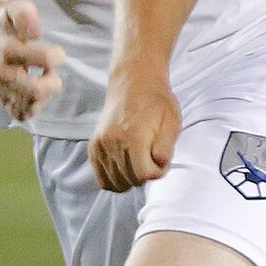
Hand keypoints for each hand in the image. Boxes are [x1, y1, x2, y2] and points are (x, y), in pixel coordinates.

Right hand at [0, 0, 63, 121]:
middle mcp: (2, 73)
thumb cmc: (2, 19)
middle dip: (52, 82)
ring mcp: (0, 88)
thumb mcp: (14, 7)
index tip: (56, 52)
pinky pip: (21, 113)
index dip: (56, 56)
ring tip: (40, 80)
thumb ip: (26, 15)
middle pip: (36, 90)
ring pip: (30, 106)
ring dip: (43, 95)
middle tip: (49, 71)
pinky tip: (35, 92)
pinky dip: (33, 106)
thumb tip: (36, 33)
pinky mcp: (1, 98)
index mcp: (7, 49)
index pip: (43, 59)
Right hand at [90, 70, 180, 191]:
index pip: (145, 175)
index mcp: (134, 137)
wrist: (133, 82)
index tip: (162, 159)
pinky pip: (101, 177)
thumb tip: (159, 166)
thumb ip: (166, 148)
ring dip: (130, 178)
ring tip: (139, 161)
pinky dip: (115, 177)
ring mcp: (100, 145)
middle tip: (152, 158)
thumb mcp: (171, 122)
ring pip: (115, 182)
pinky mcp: (93, 147)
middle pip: (131, 180)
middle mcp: (112, 143)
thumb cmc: (156, 102)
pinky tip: (126, 165)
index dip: (158, 171)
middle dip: (145, 175)